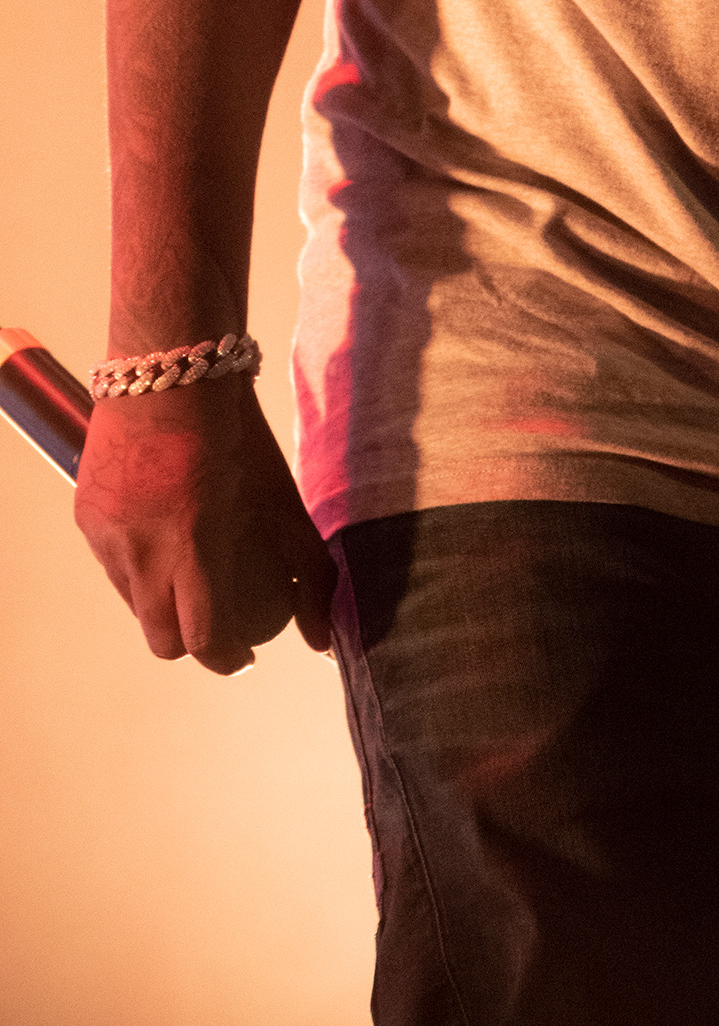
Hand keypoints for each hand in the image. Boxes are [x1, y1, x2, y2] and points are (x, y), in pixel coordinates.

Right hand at [74, 371, 335, 674]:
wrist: (172, 369)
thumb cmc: (237, 430)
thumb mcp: (281, 497)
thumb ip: (309, 568)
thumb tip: (326, 637)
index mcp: (191, 543)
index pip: (200, 636)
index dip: (225, 657)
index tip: (245, 653)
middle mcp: (139, 549)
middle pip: (159, 635)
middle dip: (189, 641)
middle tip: (218, 626)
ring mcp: (107, 534)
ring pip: (132, 602)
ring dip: (161, 602)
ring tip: (190, 579)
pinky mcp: (85, 516)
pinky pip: (111, 564)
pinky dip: (137, 566)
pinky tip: (161, 540)